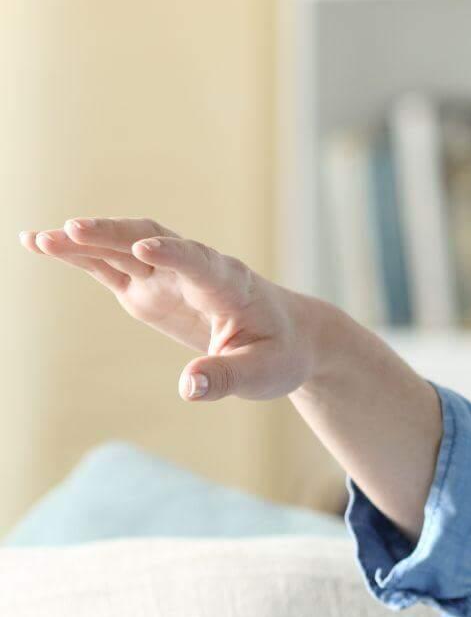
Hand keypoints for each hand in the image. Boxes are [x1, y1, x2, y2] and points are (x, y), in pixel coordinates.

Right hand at [19, 217, 315, 400]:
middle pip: (152, 242)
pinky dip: (77, 255)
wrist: (286, 335)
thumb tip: (188, 387)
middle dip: (114, 235)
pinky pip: (108, 266)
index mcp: (228, 286)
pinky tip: (40, 244)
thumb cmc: (279, 353)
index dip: (175, 255)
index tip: (148, 247)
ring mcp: (167, 276)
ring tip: (38, 238)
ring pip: (123, 248)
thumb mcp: (262, 374)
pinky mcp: (147, 288)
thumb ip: (225, 377)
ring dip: (85, 240)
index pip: (200, 264)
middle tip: (72, 229)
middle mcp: (194, 271)